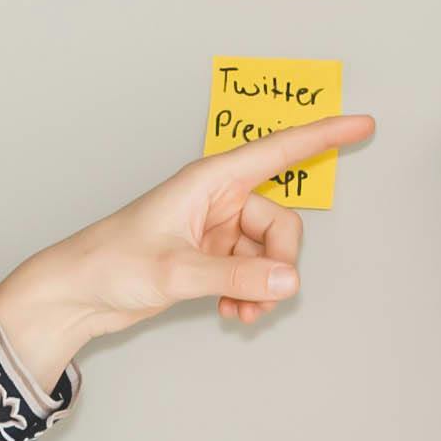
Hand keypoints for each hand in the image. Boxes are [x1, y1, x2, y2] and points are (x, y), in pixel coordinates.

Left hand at [0, 113, 379, 381]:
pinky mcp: (210, 259)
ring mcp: (215, 231)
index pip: (279, 151)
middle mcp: (217, 201)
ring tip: (242, 315)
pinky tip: (234, 316)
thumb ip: (236, 278)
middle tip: (262, 296)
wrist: (76, 294)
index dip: (323, 136)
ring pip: (269, 255)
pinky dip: (251, 296)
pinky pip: (252, 274)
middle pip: (281, 223)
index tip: (363, 124)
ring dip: (264, 288)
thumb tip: (289, 282)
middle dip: (280, 263)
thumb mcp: (176, 271)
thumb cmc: (110, 264)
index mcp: (209, 181)